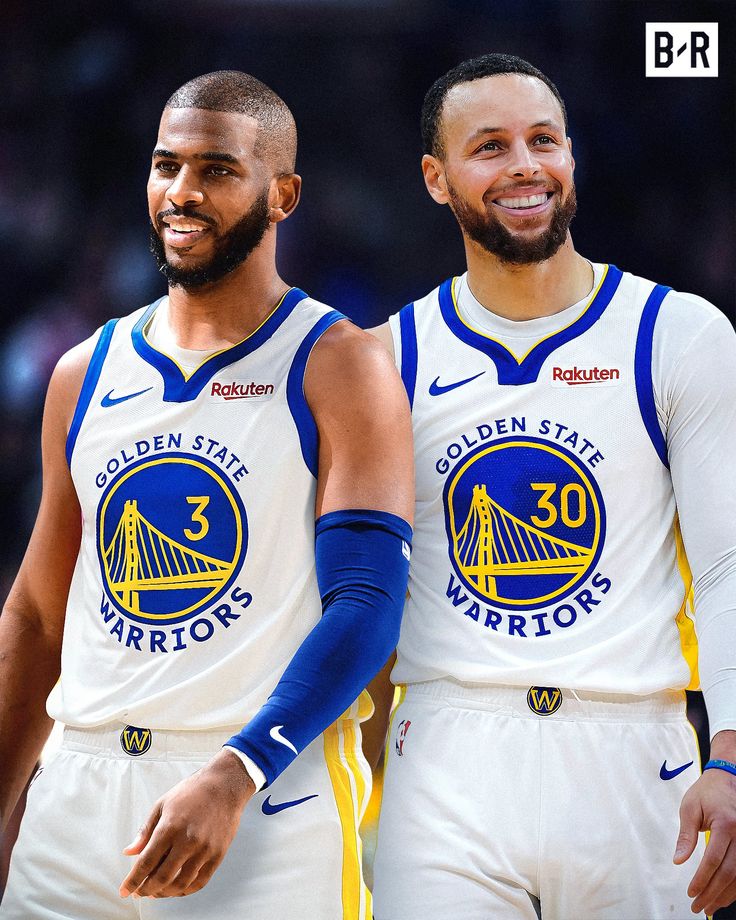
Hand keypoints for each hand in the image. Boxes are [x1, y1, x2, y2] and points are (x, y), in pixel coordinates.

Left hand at [119, 748, 254, 898]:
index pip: (146, 862)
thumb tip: (129, 852)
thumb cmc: (192, 792)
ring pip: (180, 884)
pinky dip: (185, 890)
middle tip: (139, 893)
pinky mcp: (218, 854)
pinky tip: (177, 888)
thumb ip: (145, 831)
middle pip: (162, 878)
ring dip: (164, 893)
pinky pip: (199, 882)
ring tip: (156, 892)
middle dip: (146, 890)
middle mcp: (187, 840)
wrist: (225, 785)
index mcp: (170, 827)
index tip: (125, 890)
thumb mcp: (162, 804)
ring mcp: (204, 849)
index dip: (133, 880)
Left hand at [674, 766, 735, 914]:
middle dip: (712, 893)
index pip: (714, 859)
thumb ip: (685, 835)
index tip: (691, 892)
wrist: (728, 778)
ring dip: (725, 895)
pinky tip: (725, 896)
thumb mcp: (690, 808)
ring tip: (709, 907)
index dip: (702, 879)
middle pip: (729, 873)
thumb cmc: (707, 792)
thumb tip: (678, 860)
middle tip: (698, 906)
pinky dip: (735, 887)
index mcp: (725, 824)